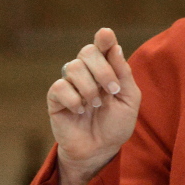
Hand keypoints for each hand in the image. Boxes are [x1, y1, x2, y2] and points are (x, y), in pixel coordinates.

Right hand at [47, 28, 140, 184]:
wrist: (100, 149)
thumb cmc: (116, 124)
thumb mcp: (129, 99)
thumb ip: (123, 74)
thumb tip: (114, 47)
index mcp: (106, 69)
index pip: (102, 46)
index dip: (103, 38)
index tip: (106, 34)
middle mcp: (86, 72)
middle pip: (87, 52)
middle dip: (102, 70)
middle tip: (112, 90)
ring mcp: (70, 83)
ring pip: (72, 67)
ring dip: (90, 89)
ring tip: (96, 106)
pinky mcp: (55, 98)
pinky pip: (60, 87)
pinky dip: (74, 99)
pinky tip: (80, 111)